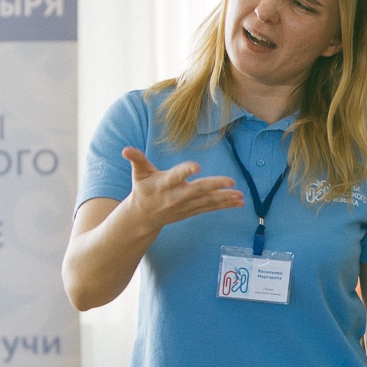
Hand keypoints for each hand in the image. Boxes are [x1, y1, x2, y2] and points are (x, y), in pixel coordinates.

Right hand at [121, 146, 243, 228]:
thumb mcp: (138, 174)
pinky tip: (239, 202)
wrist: (144, 217)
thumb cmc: (143, 189)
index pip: (175, 176)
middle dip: (214, 186)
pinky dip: (225, 205)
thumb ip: (136, 160)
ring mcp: (186, 206)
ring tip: (240, 195)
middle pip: (197, 190)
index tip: (196, 166)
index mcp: (163, 185)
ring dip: (225, 198)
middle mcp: (176, 197)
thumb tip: (125, 149)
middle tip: (231, 181)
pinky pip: (211, 208)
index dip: (185, 171)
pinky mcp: (192, 211)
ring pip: (207, 202)